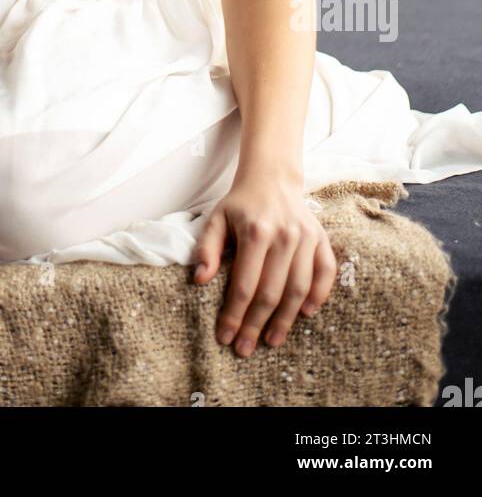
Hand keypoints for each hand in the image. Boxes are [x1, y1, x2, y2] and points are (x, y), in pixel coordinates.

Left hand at [192, 169, 336, 356]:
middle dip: (256, 325)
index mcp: (256, 232)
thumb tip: (200, 279)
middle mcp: (284, 236)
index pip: (244, 285)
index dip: (234, 316)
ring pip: (298, 289)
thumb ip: (207, 248)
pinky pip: (325, 272)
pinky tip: (306, 314)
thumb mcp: (216, 218)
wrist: (272, 177)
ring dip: (286, 320)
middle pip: (271, 293)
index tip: (225, 337)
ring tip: (272, 340)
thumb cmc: (240, 203)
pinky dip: (318, 295)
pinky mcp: (321, 238)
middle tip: (245, 349)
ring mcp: (306, 237)